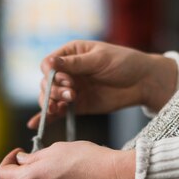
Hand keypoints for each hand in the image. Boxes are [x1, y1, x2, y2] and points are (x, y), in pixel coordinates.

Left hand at [0, 142, 135, 178]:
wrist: (114, 178)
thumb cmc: (90, 160)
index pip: (3, 174)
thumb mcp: (57, 148)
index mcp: (29, 178)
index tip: (17, 158)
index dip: (8, 162)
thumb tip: (21, 161)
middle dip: (25, 177)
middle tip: (42, 170)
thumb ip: (34, 157)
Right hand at [27, 40, 177, 128]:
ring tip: (65, 106)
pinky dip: (48, 117)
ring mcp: (71, 90)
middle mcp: (67, 72)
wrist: (142, 82)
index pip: (48, 65)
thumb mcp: (99, 59)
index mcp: (70, 54)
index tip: (67, 81)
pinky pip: (58, 112)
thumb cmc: (123, 63)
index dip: (52, 75)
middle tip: (72, 94)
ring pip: (50, 98)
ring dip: (52, 103)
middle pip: (46, 83)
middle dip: (54, 91)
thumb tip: (49, 63)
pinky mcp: (78, 106)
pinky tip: (36, 124)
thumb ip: (75, 64)